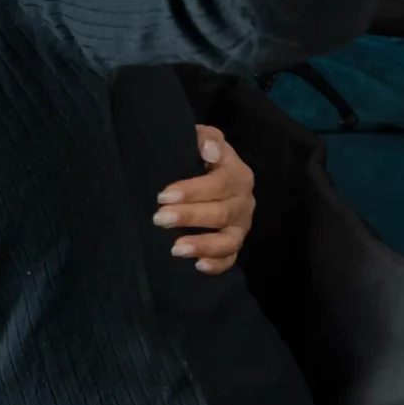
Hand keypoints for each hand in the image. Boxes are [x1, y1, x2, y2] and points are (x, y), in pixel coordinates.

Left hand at [154, 124, 255, 274]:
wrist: (208, 174)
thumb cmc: (200, 156)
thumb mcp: (204, 139)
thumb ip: (207, 138)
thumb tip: (208, 149)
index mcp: (238, 175)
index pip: (220, 184)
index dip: (192, 191)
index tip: (163, 196)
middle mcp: (244, 202)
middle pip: (222, 213)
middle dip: (190, 217)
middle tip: (159, 219)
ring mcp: (241, 226)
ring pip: (229, 241)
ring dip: (203, 245)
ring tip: (175, 249)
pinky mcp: (234, 245)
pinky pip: (230, 259)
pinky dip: (216, 265)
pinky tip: (197, 266)